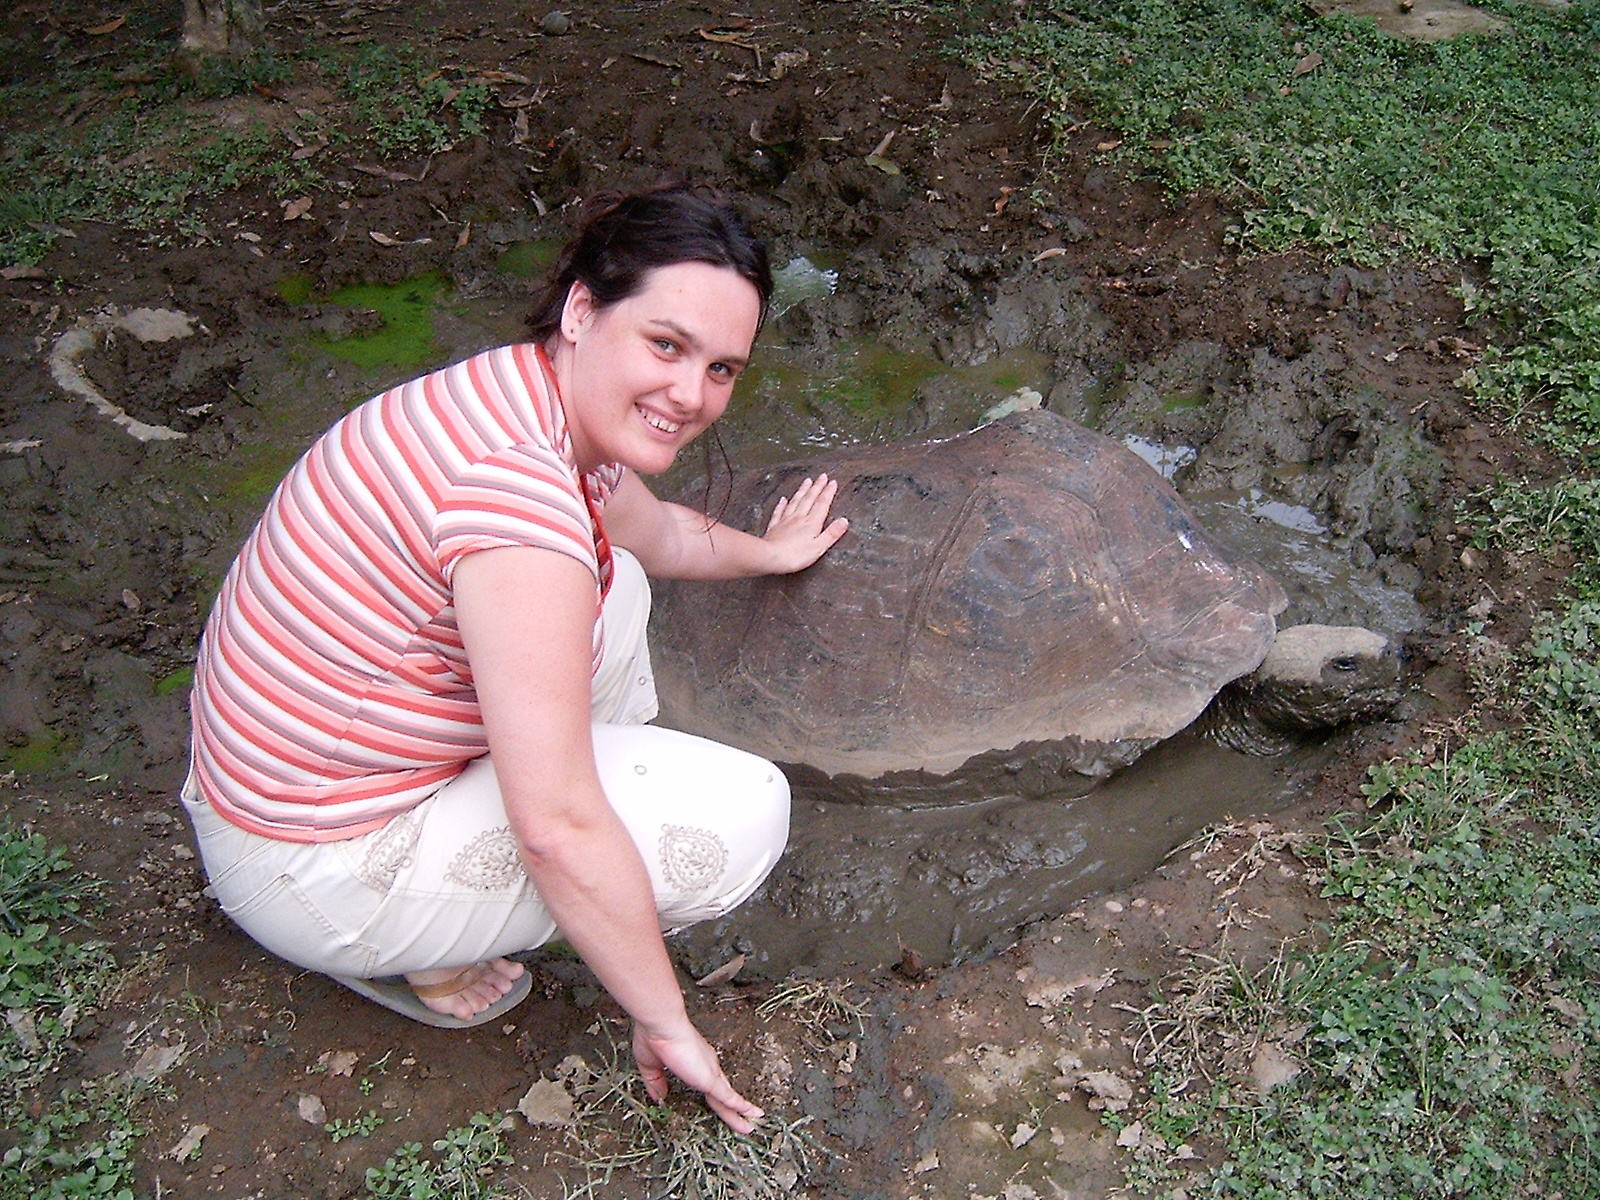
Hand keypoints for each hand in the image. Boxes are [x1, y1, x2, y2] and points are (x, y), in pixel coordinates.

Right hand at [633, 1018, 764, 1133]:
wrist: (661, 1025)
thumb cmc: (654, 1036)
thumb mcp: (650, 1065)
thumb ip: (655, 1082)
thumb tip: (659, 1096)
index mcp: (694, 1060)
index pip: (708, 1082)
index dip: (716, 1094)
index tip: (722, 1103)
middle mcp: (707, 1065)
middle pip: (723, 1093)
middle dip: (734, 1108)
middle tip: (745, 1118)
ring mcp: (710, 1072)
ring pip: (729, 1100)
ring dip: (740, 1114)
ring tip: (749, 1126)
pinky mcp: (710, 1079)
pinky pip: (730, 1099)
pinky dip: (740, 1108)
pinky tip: (749, 1116)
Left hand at [762, 474, 848, 573]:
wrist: (769, 556)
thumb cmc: (794, 555)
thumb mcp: (819, 547)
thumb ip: (832, 533)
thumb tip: (844, 521)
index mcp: (811, 523)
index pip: (822, 504)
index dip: (828, 492)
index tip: (833, 482)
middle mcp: (798, 518)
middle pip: (809, 498)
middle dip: (817, 486)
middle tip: (822, 476)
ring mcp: (785, 521)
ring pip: (795, 501)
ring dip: (802, 490)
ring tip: (807, 481)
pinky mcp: (774, 527)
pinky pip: (779, 511)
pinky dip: (782, 504)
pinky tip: (784, 499)